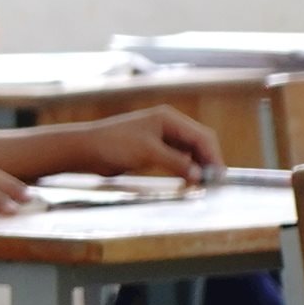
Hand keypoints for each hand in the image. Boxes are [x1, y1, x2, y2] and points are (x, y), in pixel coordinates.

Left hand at [76, 106, 222, 181]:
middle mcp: (167, 125)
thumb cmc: (113, 145)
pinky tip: (188, 181)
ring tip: (202, 185)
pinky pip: (177, 158)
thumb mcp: (148, 153)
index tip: (218, 176)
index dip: (213, 156)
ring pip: (189, 152)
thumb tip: (199, 176)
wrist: (85, 149)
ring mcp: (160, 137)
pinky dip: (185, 169)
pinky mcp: (153, 149)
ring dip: (197, 167)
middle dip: (208, 161)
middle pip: (198, 143)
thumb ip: (175, 163)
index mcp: (168, 119)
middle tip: (214, 184)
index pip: (201, 136)